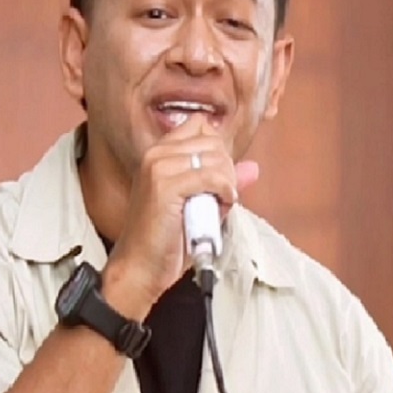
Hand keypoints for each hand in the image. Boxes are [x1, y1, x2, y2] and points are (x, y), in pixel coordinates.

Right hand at [102, 115, 259, 318]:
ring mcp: (159, 167)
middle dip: (226, 169)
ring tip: (216, 206)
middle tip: (220, 197)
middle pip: (213, 141)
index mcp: (159, 152)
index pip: (201, 126)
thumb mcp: (199, 203)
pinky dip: (224, 192)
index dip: (217, 151)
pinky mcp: (165, 186)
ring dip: (226, 183)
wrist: (140, 266)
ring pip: (216, 158)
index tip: (217, 177)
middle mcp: (156, 153)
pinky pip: (212, 177)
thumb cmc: (166, 239)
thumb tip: (252, 168)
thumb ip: (223, 182)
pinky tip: (220, 206)